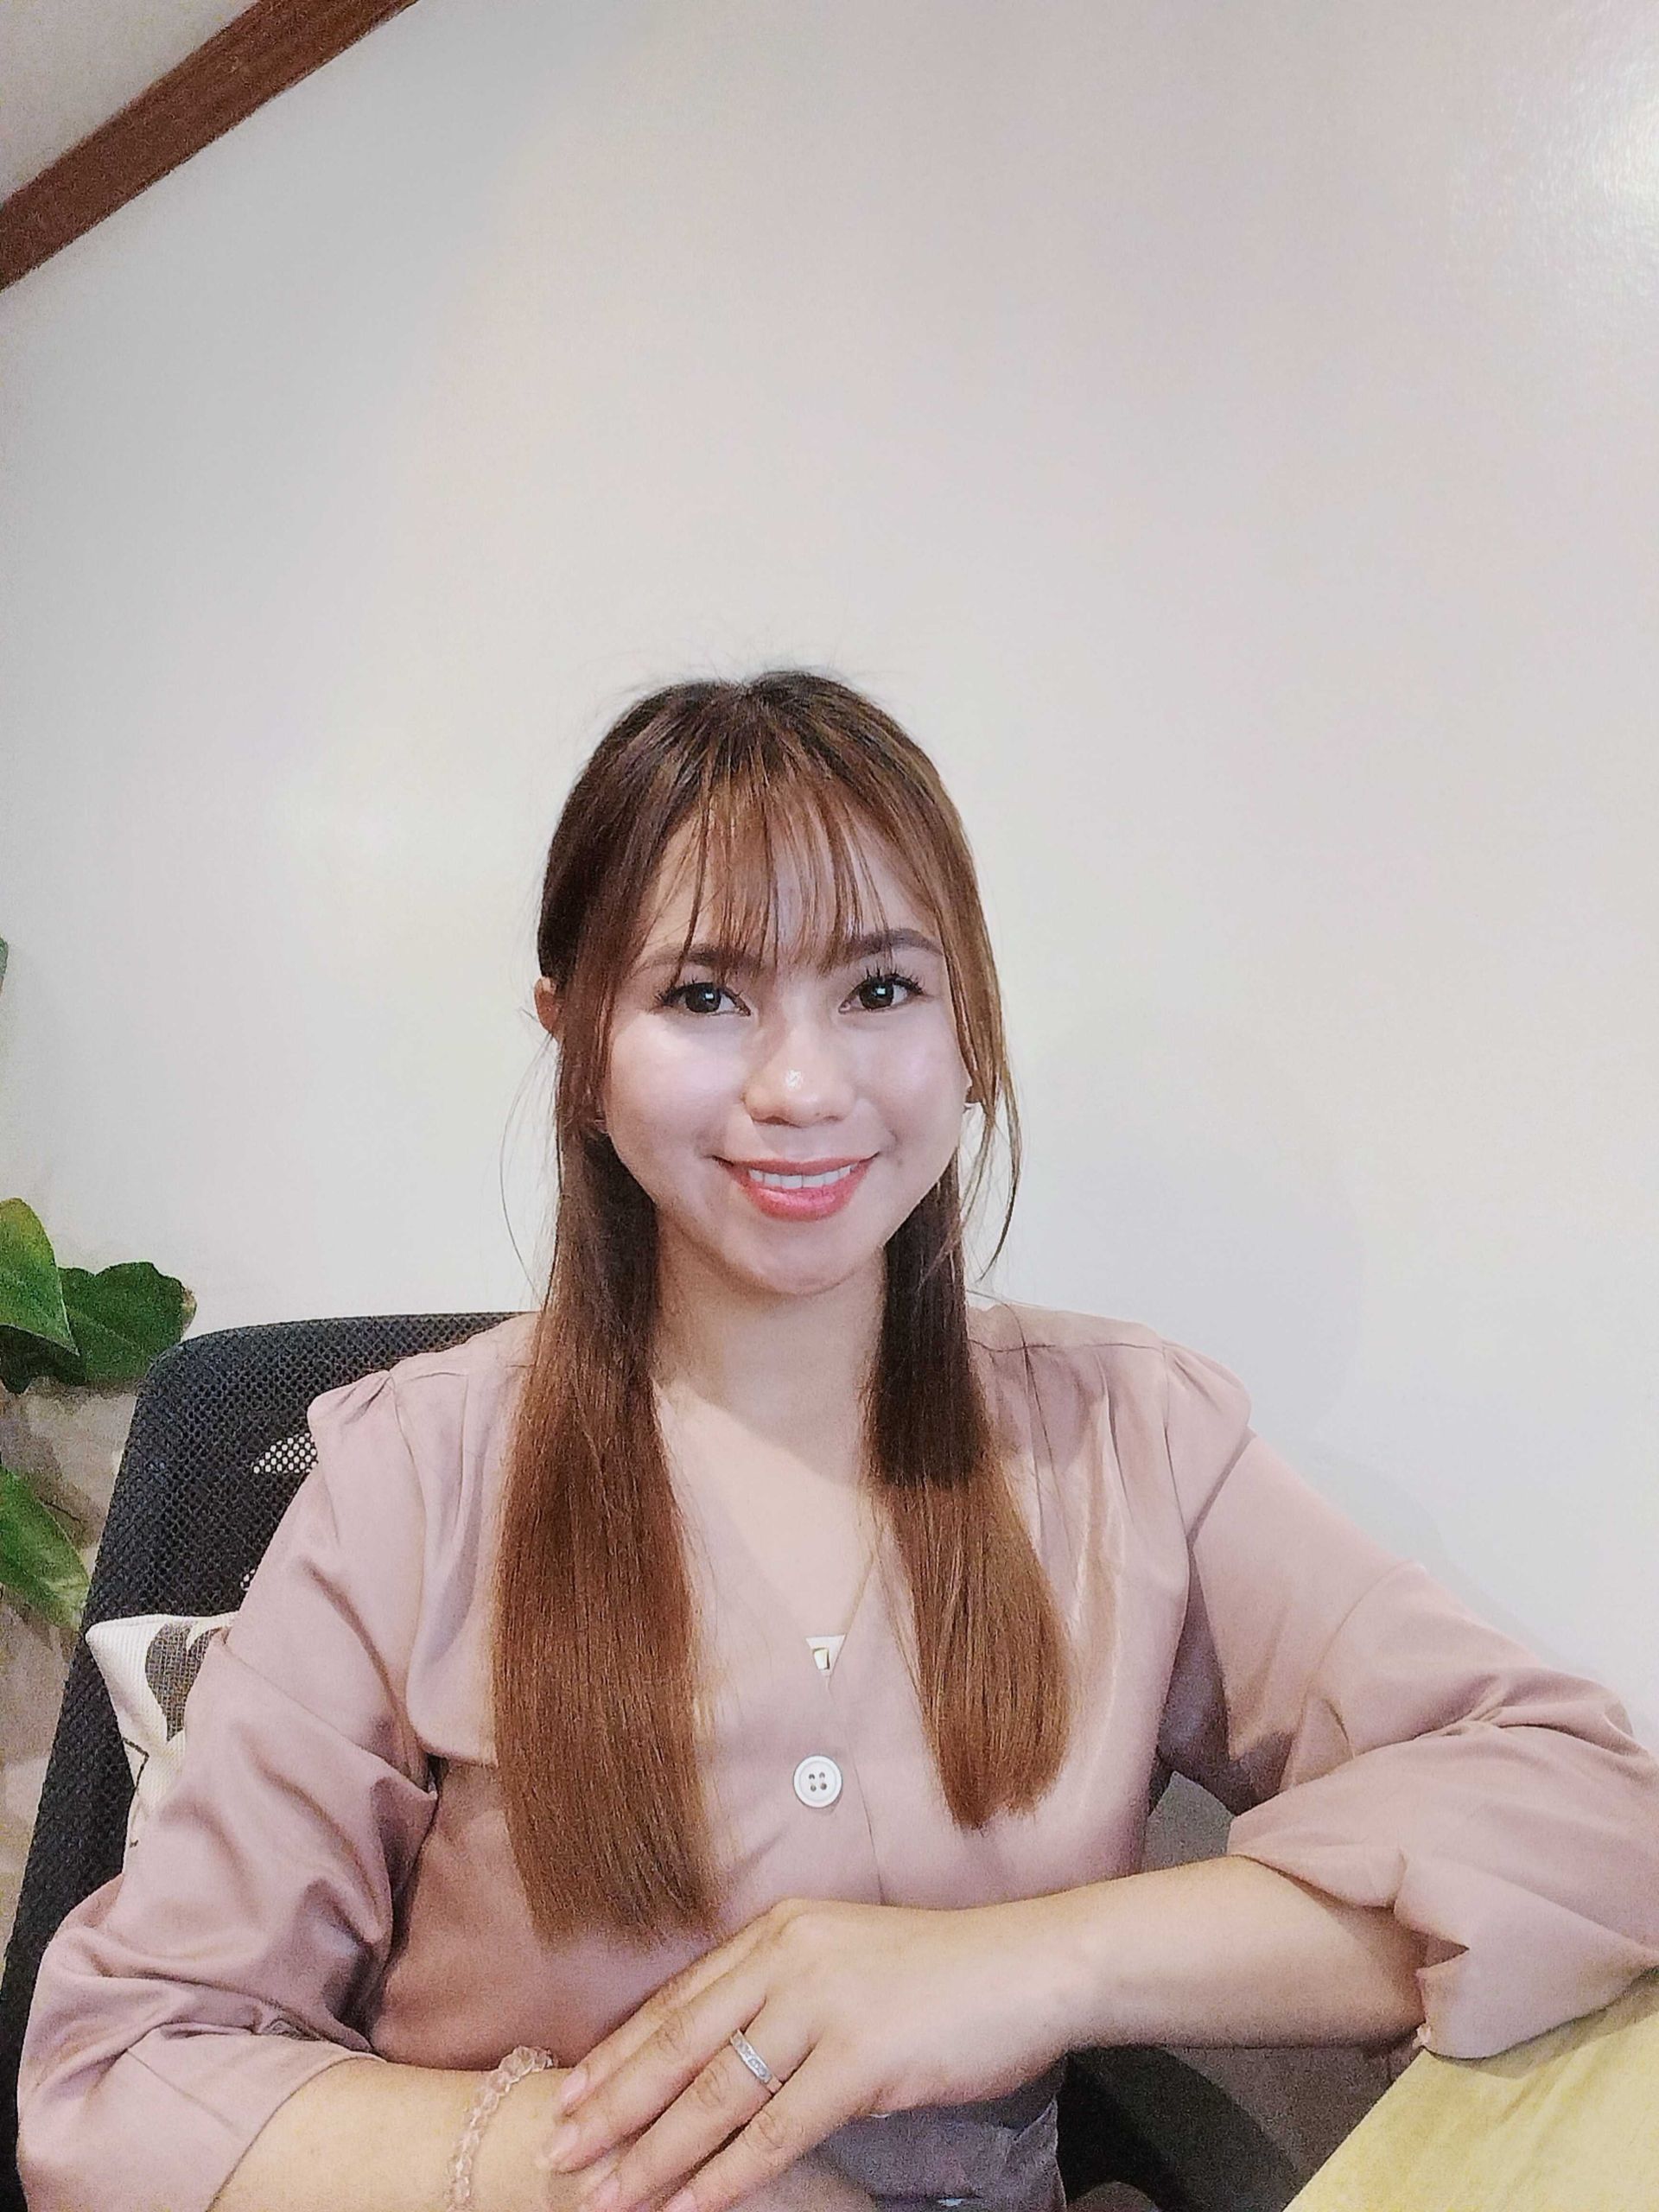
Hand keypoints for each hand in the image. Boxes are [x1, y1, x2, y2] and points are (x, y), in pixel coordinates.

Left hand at [534, 1891, 1079, 2211]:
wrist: (1026, 1966)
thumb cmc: (941, 1972)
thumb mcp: (845, 1959)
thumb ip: (781, 1993)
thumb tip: (719, 2052)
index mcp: (778, 1932)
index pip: (677, 2002)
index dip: (619, 2054)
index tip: (569, 2096)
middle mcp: (787, 1960)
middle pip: (679, 2046)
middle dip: (613, 2108)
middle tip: (560, 2153)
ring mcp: (822, 2007)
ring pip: (716, 2094)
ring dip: (655, 2154)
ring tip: (609, 2196)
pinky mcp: (860, 2058)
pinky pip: (778, 2129)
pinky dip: (727, 2175)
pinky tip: (690, 2207)